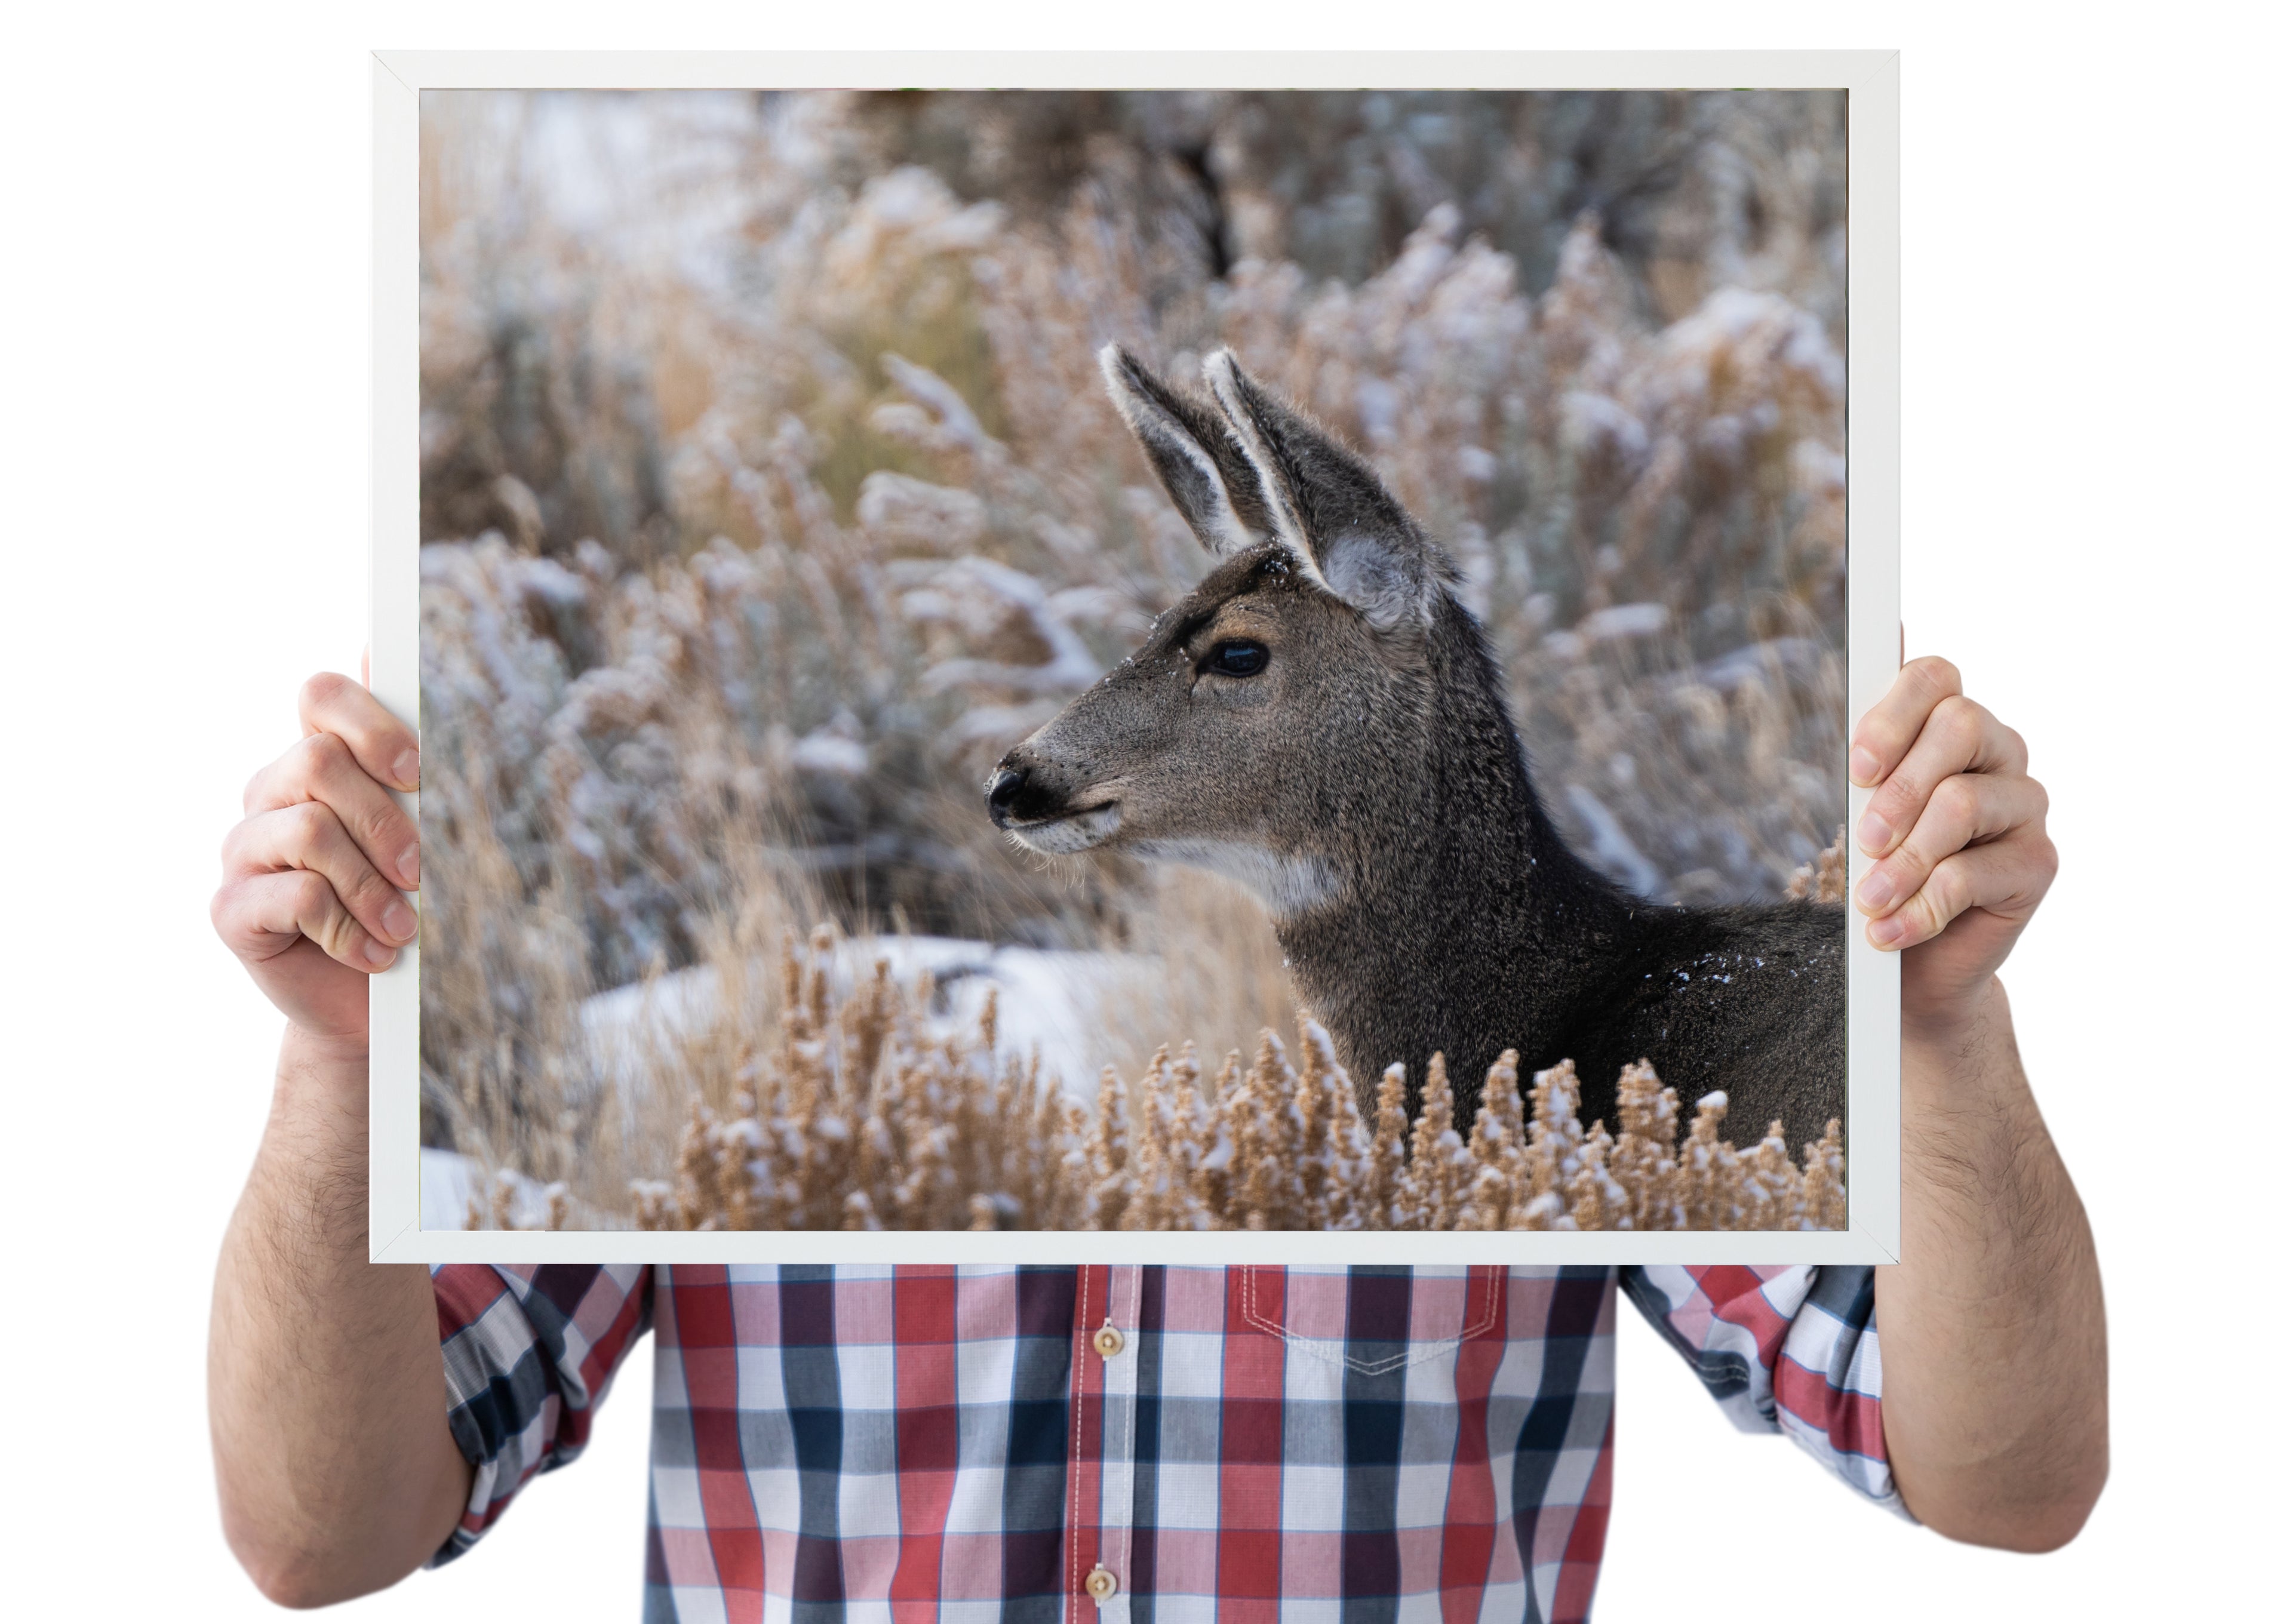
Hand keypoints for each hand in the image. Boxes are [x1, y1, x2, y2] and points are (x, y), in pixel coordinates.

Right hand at [211, 672, 420, 1059]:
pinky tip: (374, 952)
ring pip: (310, 829)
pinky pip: (294, 896)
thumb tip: (391, 660)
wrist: (366, 1002)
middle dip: (385, 819)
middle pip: (319, 762)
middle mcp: (268, 795)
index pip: (320, 696)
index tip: (419, 774)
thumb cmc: (400, 904)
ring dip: (371, 882)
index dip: (371, 723)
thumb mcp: (420, 832)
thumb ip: (410, 761)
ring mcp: (243, 851)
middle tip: (422, 872)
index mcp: (313, 762)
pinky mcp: (230, 910)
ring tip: (404, 925)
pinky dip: (348, 927)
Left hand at [1848, 655, 2056, 1034]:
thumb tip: (1892, 630)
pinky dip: (1920, 906)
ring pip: (1962, 803)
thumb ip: (1877, 736)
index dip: (1893, 713)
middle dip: (1898, 789)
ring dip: (1904, 859)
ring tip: (1869, 901)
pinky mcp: (2038, 863)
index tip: (1857, 767)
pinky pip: (1973, 874)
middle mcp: (1998, 752)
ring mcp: (2025, 805)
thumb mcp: (1863, 805)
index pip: (1936, 677)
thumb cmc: (1883, 869)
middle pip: (1958, 728)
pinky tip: (1889, 930)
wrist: (1916, 960)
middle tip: (1861, 842)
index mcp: (1952, 724)